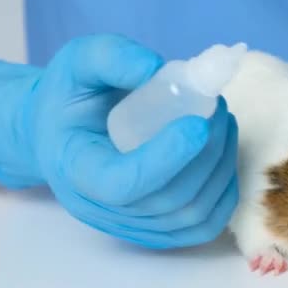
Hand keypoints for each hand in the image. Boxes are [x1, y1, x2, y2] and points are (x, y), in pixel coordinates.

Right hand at [0, 34, 238, 248]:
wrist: (63, 131)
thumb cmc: (71, 97)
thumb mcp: (78, 62)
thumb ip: (112, 57)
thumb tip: (157, 68)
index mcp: (76, 168)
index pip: (123, 184)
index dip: (166, 158)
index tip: (197, 122)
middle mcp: (101, 207)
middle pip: (167, 199)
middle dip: (206, 154)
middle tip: (218, 109)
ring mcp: (129, 225)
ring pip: (191, 215)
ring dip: (220, 168)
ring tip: (223, 124)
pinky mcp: (154, 230)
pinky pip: (201, 227)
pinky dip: (223, 192)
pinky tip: (223, 154)